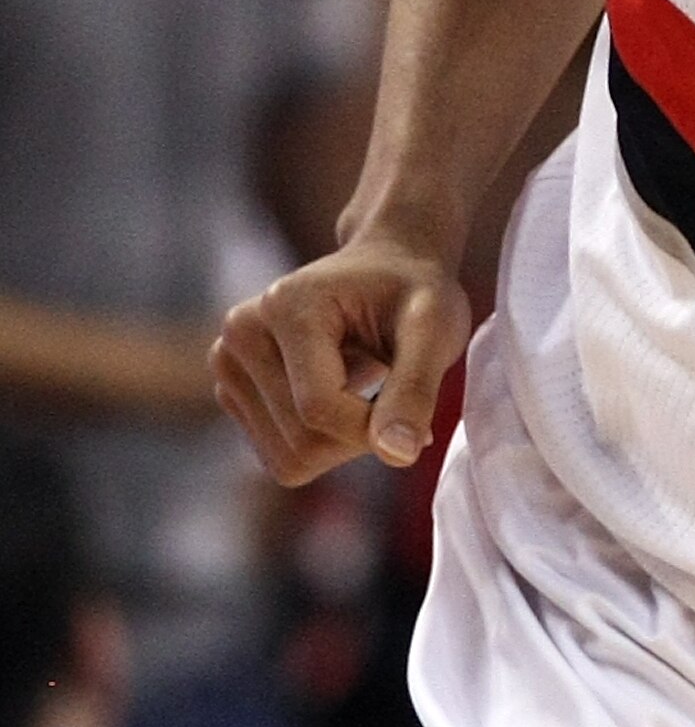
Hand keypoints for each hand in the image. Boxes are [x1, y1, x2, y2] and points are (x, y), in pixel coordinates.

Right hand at [212, 239, 470, 485]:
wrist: (390, 269)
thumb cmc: (415, 292)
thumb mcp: (435, 329)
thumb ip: (416, 388)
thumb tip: (397, 455)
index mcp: (283, 305)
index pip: (319, 409)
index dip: (375, 424)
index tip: (412, 394)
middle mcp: (240, 335)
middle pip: (303, 440)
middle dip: (361, 430)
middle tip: (390, 379)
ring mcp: (228, 366)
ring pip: (291, 457)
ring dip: (344, 439)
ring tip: (365, 380)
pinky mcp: (233, 393)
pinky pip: (284, 458)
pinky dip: (325, 442)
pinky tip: (342, 393)